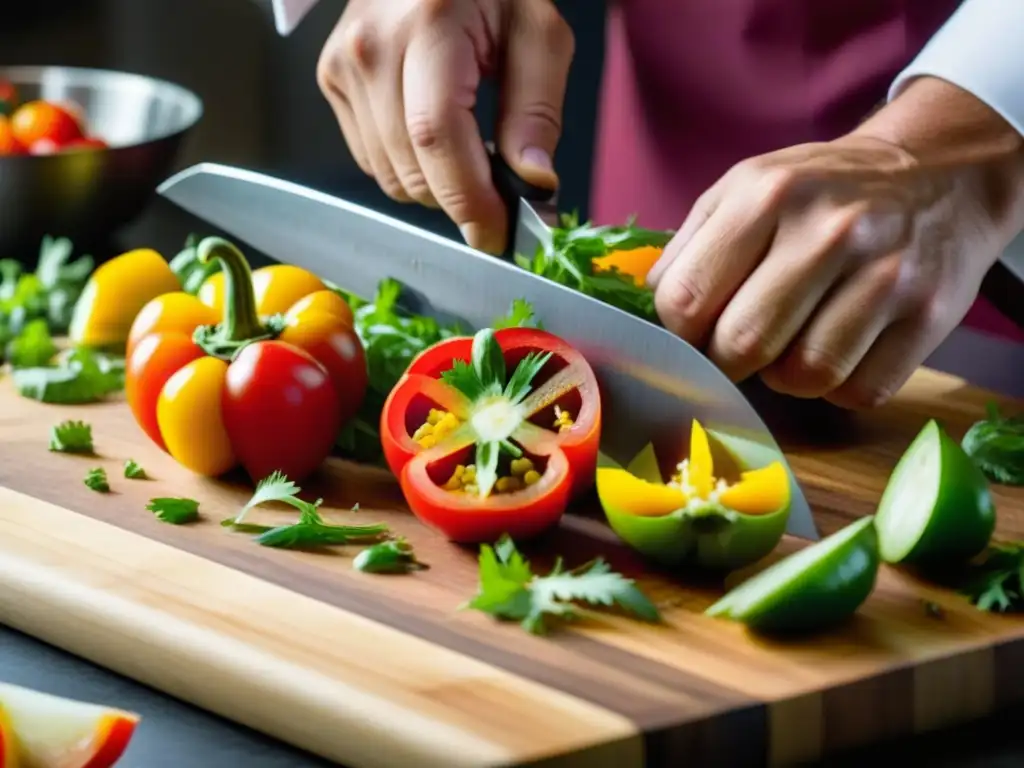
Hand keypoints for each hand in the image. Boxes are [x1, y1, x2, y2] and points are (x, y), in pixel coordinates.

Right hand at [316, 0, 573, 253]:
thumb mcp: (537, 33)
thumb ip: (538, 110)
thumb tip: (533, 184)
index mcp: (429, 23)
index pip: (438, 134)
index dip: (468, 198)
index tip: (498, 234)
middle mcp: (373, 46)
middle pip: (413, 169)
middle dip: (462, 198)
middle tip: (501, 188)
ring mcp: (344, 65)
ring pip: (391, 178)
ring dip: (437, 185)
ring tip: (469, 146)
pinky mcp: (332, 80)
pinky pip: (373, 162)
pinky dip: (410, 167)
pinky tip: (432, 134)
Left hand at [647, 77, 1023, 408]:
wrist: (938, 174)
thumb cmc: (820, 192)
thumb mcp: (745, 188)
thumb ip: (689, 248)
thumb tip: (656, 317)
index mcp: (766, 194)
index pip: (685, 300)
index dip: (680, 332)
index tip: (696, 329)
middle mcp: (829, 230)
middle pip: (741, 345)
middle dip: (727, 361)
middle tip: (739, 346)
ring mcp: (886, 273)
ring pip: (803, 377)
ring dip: (786, 376)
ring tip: (794, 342)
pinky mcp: (930, 315)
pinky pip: (860, 390)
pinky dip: (840, 385)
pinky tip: (841, 348)